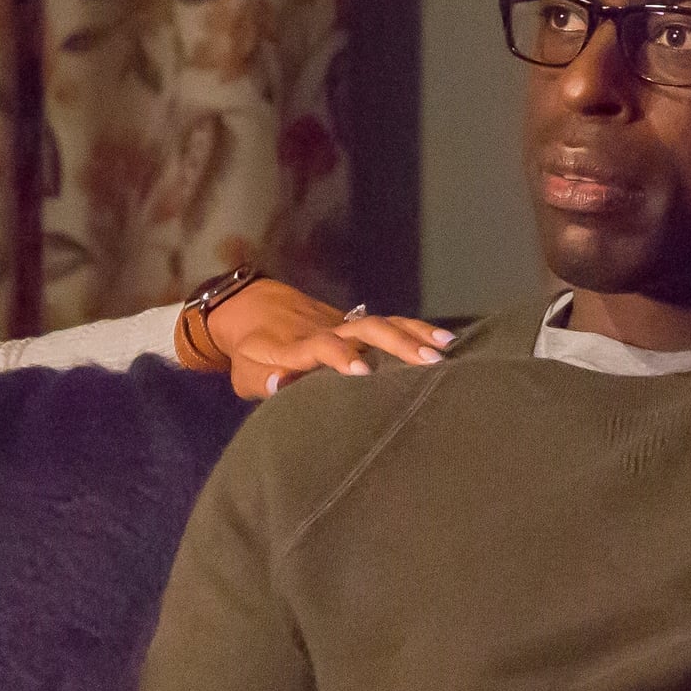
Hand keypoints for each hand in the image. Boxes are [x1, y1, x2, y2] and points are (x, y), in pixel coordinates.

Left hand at [180, 277, 452, 397]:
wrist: (252, 305)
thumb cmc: (248, 351)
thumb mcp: (245, 372)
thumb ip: (262, 380)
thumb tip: (281, 384)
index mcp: (295, 346)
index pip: (321, 346)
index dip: (340, 356)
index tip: (362, 372)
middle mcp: (325, 329)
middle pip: (365, 329)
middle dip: (396, 344)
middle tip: (427, 363)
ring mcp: (343, 324)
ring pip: (382, 323)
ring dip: (414, 334)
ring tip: (446, 349)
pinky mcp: (354, 323)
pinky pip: (388, 324)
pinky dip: (416, 330)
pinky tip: (444, 340)